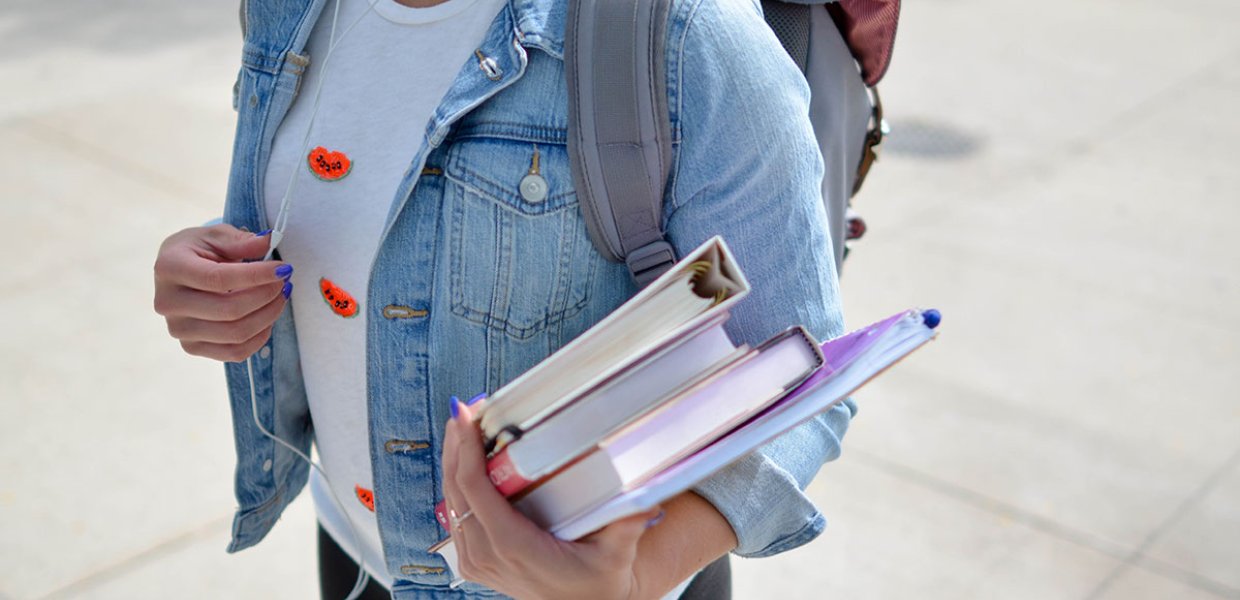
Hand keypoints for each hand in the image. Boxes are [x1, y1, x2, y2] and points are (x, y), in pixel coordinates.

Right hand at [153, 224, 292, 361]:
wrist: (178, 273)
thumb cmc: (198, 251)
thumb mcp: (216, 236)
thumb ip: (241, 240)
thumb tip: (268, 242)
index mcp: (169, 268)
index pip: (218, 278)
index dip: (256, 276)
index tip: (283, 269)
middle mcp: (168, 302)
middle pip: (229, 310)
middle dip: (266, 296)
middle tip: (284, 282)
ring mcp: (178, 329)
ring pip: (235, 334)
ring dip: (268, 316)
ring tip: (280, 297)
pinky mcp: (191, 347)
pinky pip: (234, 352)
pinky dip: (259, 337)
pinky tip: (267, 317)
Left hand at [441, 399, 660, 599]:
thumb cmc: (596, 586)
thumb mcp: (616, 555)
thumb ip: (627, 524)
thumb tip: (645, 496)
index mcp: (513, 546)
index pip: (475, 488)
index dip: (466, 448)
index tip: (466, 416)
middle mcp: (487, 554)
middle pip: (456, 488)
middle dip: (456, 444)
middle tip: (464, 410)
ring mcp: (477, 560)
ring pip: (451, 501)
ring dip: (454, 461)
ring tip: (463, 426)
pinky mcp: (476, 561)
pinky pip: (457, 515)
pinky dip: (458, 484)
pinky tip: (466, 461)